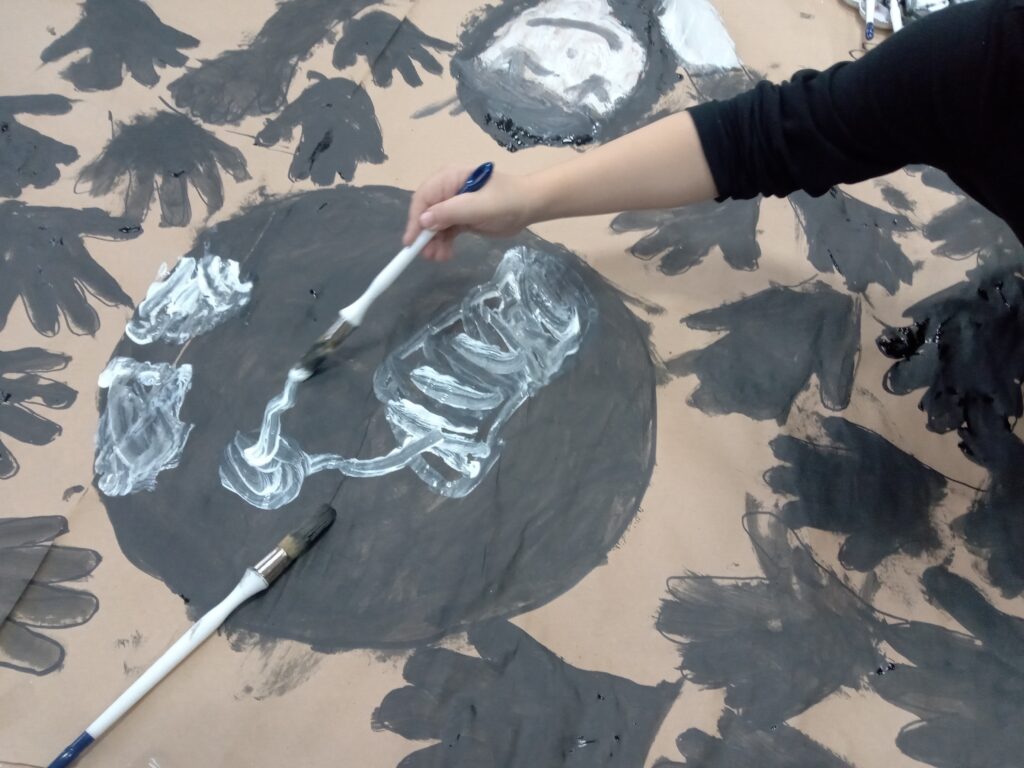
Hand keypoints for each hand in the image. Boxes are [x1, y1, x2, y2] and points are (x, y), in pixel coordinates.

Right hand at [403, 167, 533, 260]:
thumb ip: (450, 212)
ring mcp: (455, 204)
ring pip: (436, 224)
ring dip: (434, 241)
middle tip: (426, 255)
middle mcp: (448, 190)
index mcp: (449, 178)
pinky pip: (447, 230)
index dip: (415, 220)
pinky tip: (445, 254)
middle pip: (427, 212)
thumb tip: (423, 221)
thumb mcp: (478, 207)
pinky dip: (444, 242)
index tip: (411, 241)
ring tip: (438, 258)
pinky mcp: (462, 217)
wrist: (529, 206)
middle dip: (425, 234)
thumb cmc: (506, 201)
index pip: (424, 198)